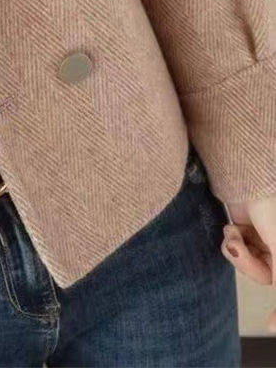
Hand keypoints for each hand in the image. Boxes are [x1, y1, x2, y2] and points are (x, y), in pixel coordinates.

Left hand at [221, 196, 275, 330]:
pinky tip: (233, 228)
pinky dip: (232, 241)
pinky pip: (237, 251)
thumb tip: (275, 327)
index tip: (269, 327)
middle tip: (238, 246)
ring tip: (235, 233)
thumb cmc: (272, 207)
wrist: (247, 176)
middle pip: (265, 277)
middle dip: (248, 262)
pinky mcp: (248, 234)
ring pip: (248, 265)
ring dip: (238, 251)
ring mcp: (267, 243)